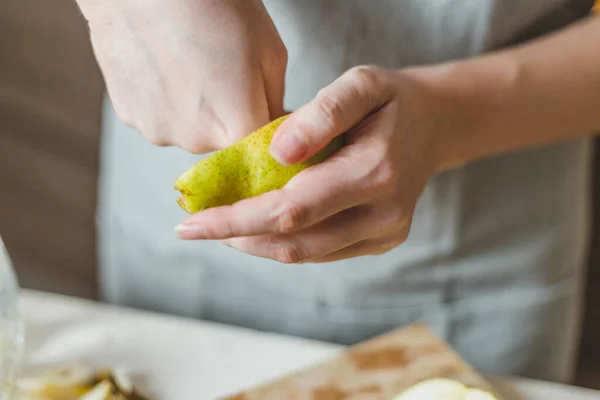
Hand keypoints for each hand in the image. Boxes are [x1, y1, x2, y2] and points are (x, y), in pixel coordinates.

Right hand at [78, 0, 286, 152]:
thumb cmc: (214, 6)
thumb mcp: (270, 52)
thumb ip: (275, 103)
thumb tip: (271, 126)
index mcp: (237, 129)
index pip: (263, 148)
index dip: (266, 125)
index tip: (258, 97)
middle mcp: (196, 141)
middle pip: (224, 141)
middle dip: (230, 114)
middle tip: (222, 68)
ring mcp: (158, 130)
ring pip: (191, 130)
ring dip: (196, 107)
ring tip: (190, 62)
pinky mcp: (129, 116)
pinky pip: (161, 117)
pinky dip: (166, 98)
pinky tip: (164, 64)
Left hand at [176, 66, 443, 262]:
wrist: (435, 125)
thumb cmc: (391, 101)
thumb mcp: (361, 85)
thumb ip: (323, 114)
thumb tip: (276, 152)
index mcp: (376, 173)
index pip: (291, 210)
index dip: (236, 220)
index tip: (190, 224)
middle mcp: (383, 215)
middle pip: (294, 241)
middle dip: (236, 236)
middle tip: (192, 225)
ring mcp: (384, 234)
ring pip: (305, 253)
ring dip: (255, 242)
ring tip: (219, 225)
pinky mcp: (380, 242)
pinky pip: (321, 250)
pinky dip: (282, 241)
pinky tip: (257, 225)